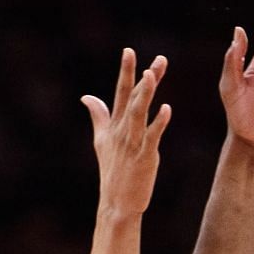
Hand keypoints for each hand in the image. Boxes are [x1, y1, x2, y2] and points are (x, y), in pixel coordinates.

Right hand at [83, 48, 171, 220]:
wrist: (116, 203)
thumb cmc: (112, 171)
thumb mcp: (101, 140)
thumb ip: (98, 116)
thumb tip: (86, 96)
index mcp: (114, 125)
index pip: (120, 93)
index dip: (125, 71)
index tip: (129, 50)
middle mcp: (122, 131)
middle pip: (133, 99)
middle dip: (143, 78)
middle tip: (158, 59)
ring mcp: (132, 143)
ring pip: (139, 114)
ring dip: (145, 94)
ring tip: (152, 75)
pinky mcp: (144, 157)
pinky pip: (151, 137)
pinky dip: (158, 123)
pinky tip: (166, 109)